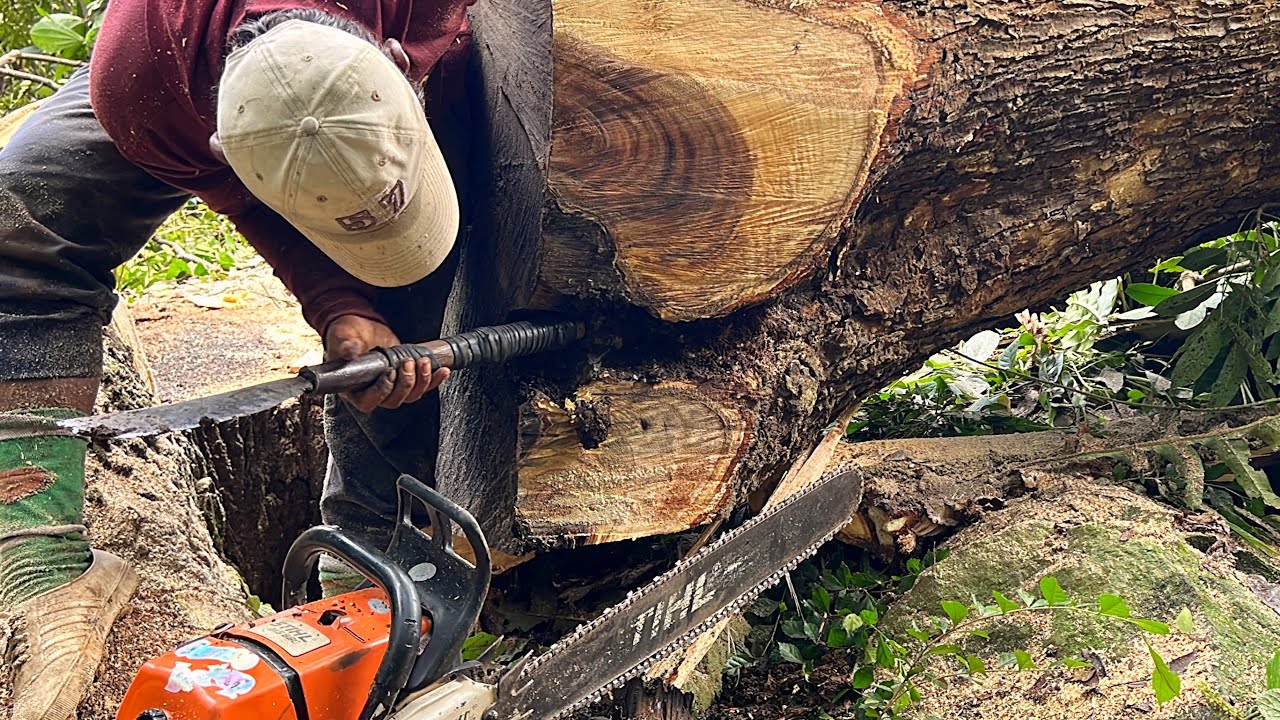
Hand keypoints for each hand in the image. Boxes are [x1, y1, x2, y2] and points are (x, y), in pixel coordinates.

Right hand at [324, 315, 449, 413]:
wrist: (362, 325)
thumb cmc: (347, 333)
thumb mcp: (344, 335)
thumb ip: (346, 345)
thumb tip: (349, 353)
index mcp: (354, 388)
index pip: (369, 401)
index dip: (382, 391)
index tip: (390, 373)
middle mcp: (373, 391)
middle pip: (394, 400)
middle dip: (405, 383)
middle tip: (407, 362)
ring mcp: (392, 386)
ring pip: (411, 395)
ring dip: (422, 380)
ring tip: (423, 362)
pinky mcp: (406, 379)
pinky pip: (423, 386)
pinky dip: (434, 380)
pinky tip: (443, 371)